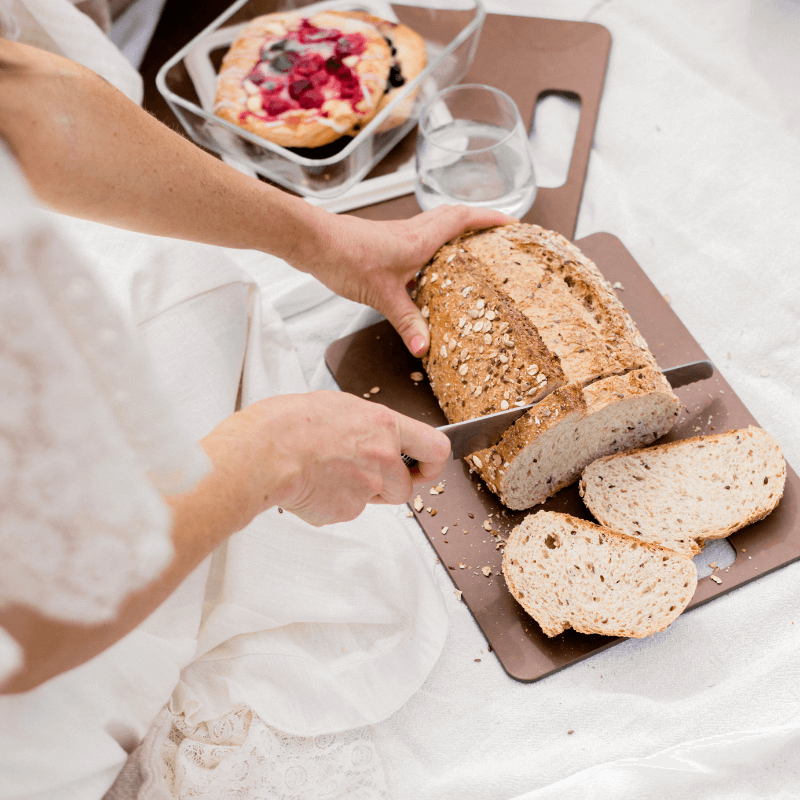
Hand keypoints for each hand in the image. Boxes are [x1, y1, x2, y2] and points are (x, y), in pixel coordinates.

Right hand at [200, 391, 450, 527]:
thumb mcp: (336, 406)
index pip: (435, 447)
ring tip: (326, 474)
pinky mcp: (346, 512)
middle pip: (405, 486)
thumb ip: (366, 424)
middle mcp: (383, 458)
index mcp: (384, 425)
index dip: (434, 462)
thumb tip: (371, 433)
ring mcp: (366, 489)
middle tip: (358, 471)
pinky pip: (346, 511)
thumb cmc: (288, 423)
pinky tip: (311, 486)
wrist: (262, 454)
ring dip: (360, 493)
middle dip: (388, 485)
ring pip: (374, 500)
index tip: (426, 467)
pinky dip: (332, 504)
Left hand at [287, 205, 515, 356]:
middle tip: (495, 235)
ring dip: (456, 231)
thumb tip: (425, 347)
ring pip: (435, 225)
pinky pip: (418, 237)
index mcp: (420, 239)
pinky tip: (428, 269)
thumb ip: (406, 322)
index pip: (463, 219)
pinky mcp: (384, 241)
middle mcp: (413, 231)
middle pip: (453, 217)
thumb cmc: (345, 258)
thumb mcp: (381, 296)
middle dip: (478, 222)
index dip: (490, 218)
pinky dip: (433, 245)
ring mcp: (398, 234)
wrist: (313, 242)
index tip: (511, 223)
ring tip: (471, 250)